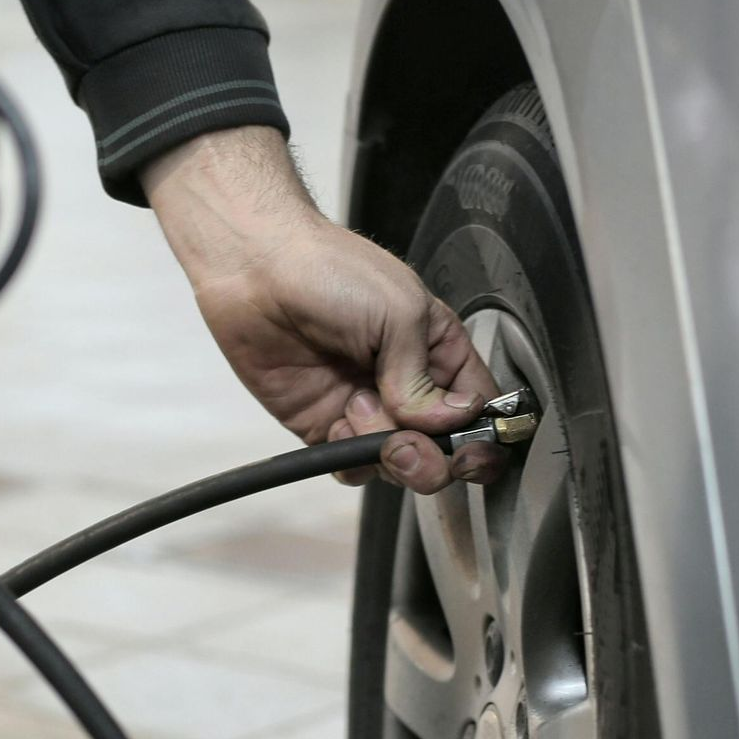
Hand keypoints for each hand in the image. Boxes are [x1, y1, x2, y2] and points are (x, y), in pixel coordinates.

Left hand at [142, 126, 502, 492]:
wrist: (256, 270)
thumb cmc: (330, 271)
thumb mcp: (399, 312)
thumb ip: (424, 378)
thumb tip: (444, 425)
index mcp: (439, 352)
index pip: (481, 410)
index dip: (482, 437)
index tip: (467, 446)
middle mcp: (409, 386)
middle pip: (445, 450)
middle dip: (432, 457)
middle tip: (407, 441)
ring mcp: (367, 409)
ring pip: (401, 464)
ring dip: (386, 452)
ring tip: (357, 408)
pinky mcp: (325, 426)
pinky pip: (353, 467)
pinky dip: (352, 459)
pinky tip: (338, 421)